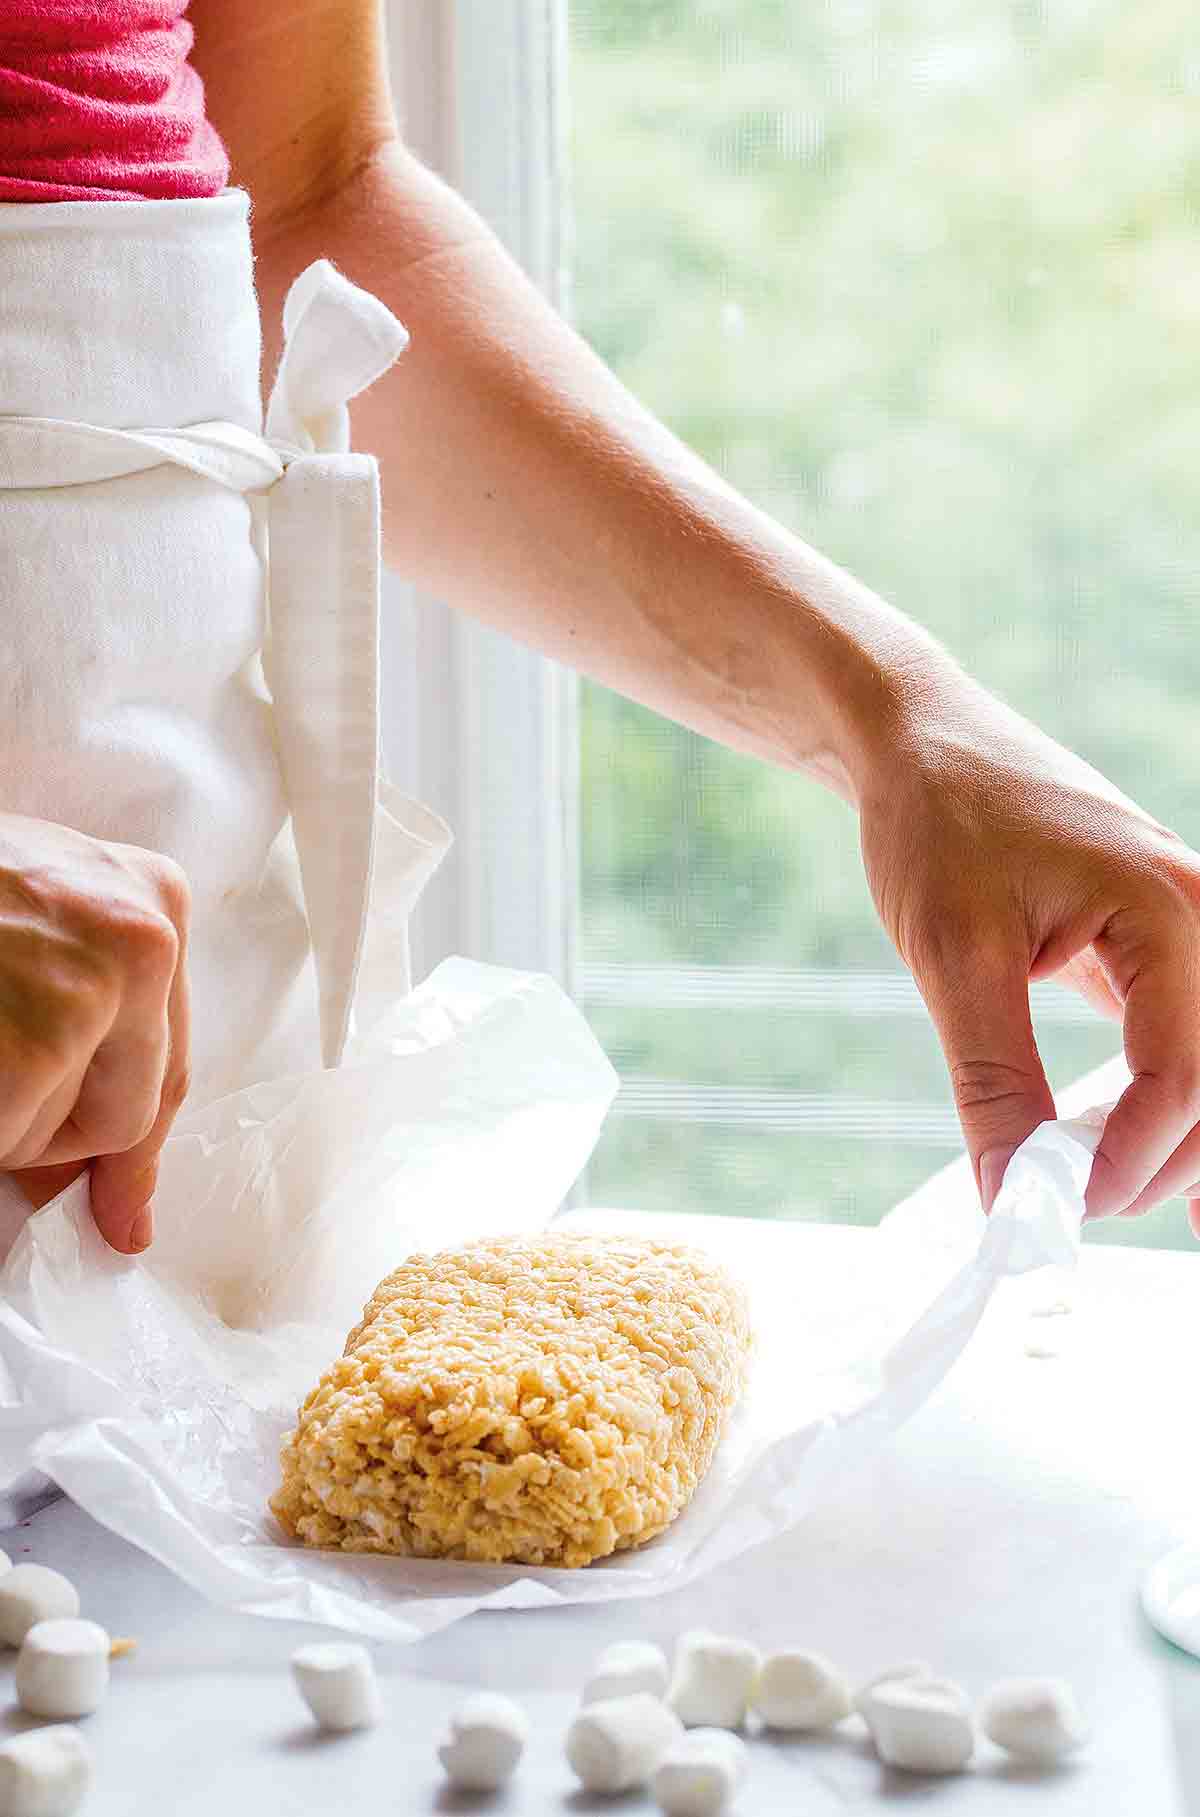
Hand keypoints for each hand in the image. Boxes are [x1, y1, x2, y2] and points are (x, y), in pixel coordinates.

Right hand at [0, 812, 191, 1253]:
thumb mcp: (43, 925)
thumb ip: (93, 1037)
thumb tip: (126, 1211)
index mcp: (157, 900)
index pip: (166, 1063)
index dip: (132, 1151)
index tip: (123, 1215)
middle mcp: (147, 944)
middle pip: (128, 1115)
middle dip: (54, 1136)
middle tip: (2, 1078)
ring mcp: (91, 993)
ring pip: (54, 1137)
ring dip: (1, 1118)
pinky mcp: (36, 1046)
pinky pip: (7, 1140)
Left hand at [858, 678, 1199, 1228]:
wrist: (919, 739)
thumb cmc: (937, 821)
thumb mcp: (953, 956)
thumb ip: (993, 1080)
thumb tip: (1011, 1196)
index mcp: (1167, 910)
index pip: (1183, 1075)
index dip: (1126, 1160)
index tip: (1051, 1207)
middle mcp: (1199, 916)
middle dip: (1155, 1162)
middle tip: (1064, 1210)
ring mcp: (1186, 928)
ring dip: (1164, 1141)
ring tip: (1085, 1191)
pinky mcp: (1154, 941)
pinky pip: (1183, 1038)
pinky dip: (1161, 1103)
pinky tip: (1135, 1162)